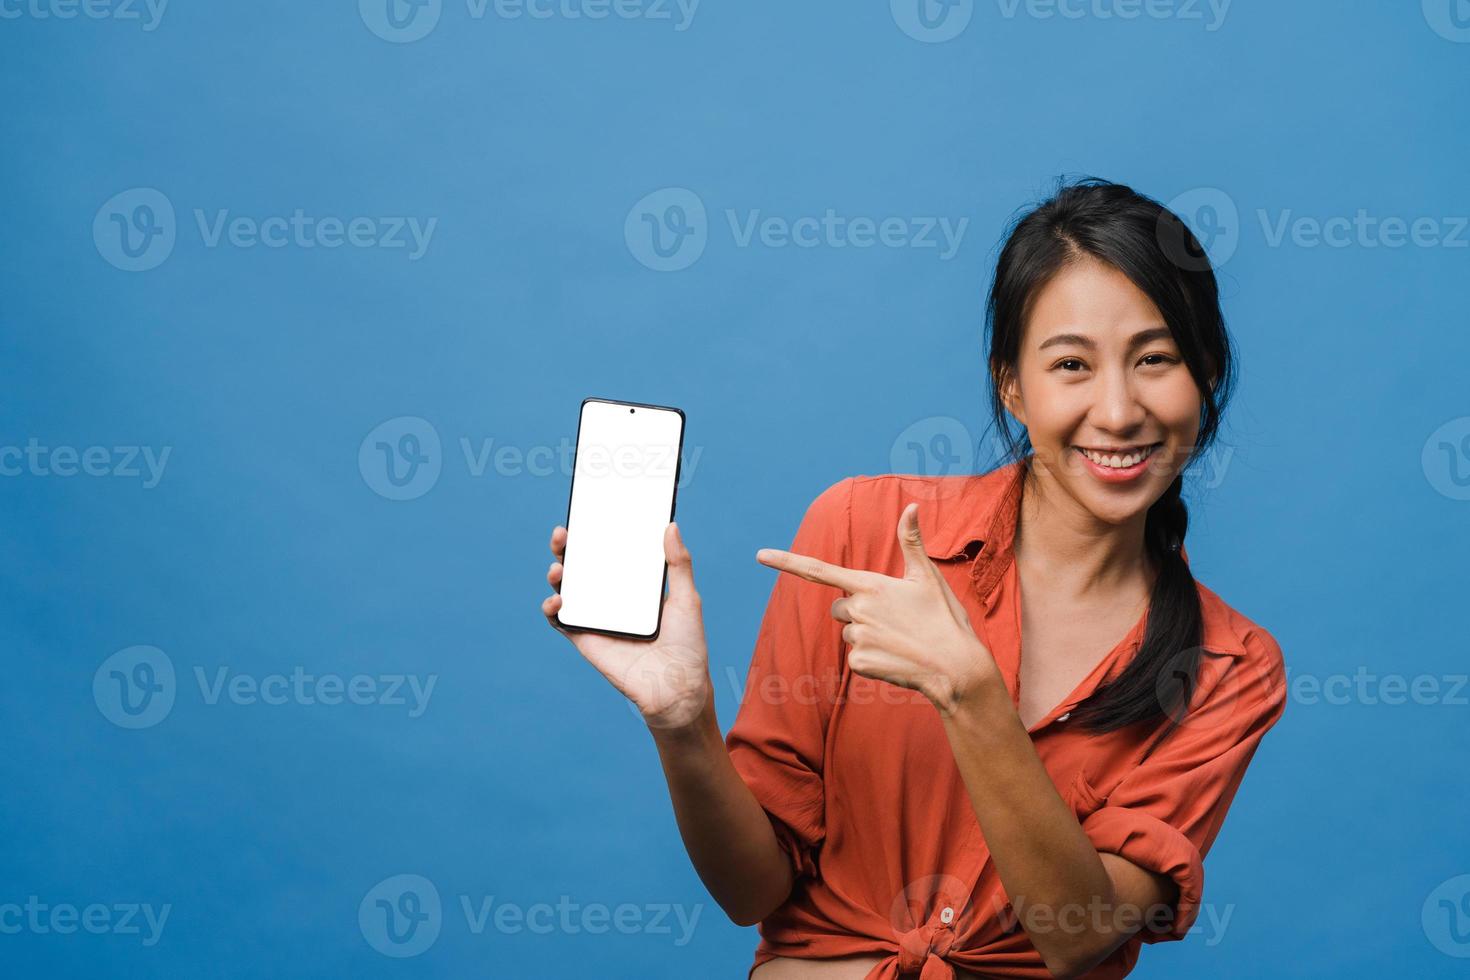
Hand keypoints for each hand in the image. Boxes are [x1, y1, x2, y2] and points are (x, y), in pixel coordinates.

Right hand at [542, 521, 711, 730]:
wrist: (677, 688)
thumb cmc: (687, 646)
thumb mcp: (687, 598)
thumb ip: (679, 564)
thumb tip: (671, 526)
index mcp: (634, 586)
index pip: (612, 553)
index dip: (597, 534)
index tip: (589, 514)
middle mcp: (612, 599)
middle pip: (583, 566)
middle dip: (568, 548)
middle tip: (564, 533)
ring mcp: (597, 618)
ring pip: (568, 589)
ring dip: (556, 573)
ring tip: (559, 565)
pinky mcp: (586, 639)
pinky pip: (561, 621)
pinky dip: (552, 608)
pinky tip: (558, 599)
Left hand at [756, 502, 998, 715]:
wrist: (957, 668)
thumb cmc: (944, 619)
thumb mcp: (928, 577)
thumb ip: (911, 542)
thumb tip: (911, 506)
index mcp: (871, 585)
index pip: (818, 570)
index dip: (786, 561)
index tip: (760, 555)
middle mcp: (859, 609)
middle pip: (839, 607)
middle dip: (858, 612)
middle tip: (894, 619)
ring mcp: (858, 637)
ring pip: (848, 632)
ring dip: (868, 635)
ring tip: (899, 638)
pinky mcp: (860, 663)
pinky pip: (855, 656)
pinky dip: (872, 658)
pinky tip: (896, 657)